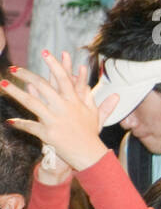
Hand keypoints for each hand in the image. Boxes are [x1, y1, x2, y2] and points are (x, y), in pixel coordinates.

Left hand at [4, 51, 113, 176]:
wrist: (89, 155)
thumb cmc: (91, 133)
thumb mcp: (94, 114)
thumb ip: (92, 99)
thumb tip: (102, 89)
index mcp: (74, 101)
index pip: (63, 78)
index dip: (54, 64)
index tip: (45, 53)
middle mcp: (63, 108)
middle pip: (42, 86)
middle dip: (26, 75)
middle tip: (14, 69)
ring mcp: (54, 120)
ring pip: (31, 102)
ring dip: (15, 92)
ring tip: (3, 84)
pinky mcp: (47, 133)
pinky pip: (30, 126)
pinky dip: (20, 124)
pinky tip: (10, 121)